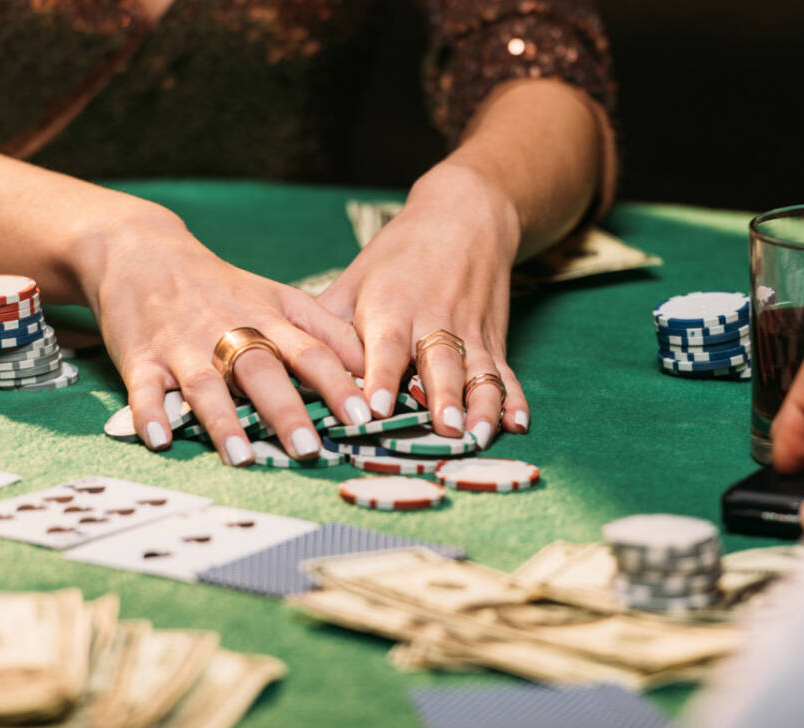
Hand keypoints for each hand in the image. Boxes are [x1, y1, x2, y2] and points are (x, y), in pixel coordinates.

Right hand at [75, 209, 370, 463]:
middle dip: (287, 410)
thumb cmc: (221, 286)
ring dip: (224, 421)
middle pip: (262, 371)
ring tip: (242, 456)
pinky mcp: (142, 358)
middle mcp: (228, 332)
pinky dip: (150, 415)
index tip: (364, 416)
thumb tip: (373, 366)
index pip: (311, 351)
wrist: (142, 251)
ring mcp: (183, 347)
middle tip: (309, 448)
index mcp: (267, 318)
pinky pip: (146, 389)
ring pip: (207, 385)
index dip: (338, 383)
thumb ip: (325, 331)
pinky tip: (160, 440)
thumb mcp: (278, 297)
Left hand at [317, 164, 530, 447]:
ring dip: (479, 406)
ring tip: (475, 435)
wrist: (465, 215)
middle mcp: (434, 319)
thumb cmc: (399, 254)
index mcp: (392, 305)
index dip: (382, 377)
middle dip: (441, 398)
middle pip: (439, 363)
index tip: (376, 409)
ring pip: (476, 372)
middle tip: (443, 430)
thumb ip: (326, 323)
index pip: (386, 346)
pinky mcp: (494, 340)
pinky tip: (518, 423)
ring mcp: (468, 331)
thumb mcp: (356, 278)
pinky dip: (513, 398)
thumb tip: (284, 365)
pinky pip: (506, 372)